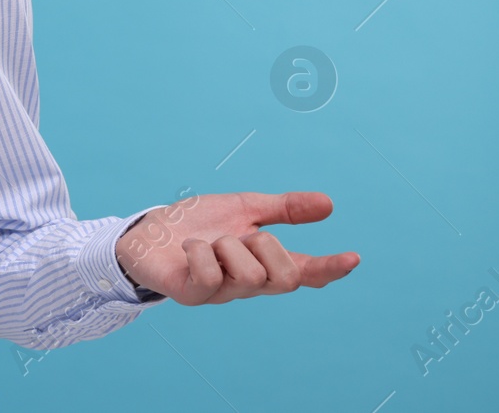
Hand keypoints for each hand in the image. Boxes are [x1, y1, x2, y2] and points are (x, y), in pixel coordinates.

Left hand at [115, 191, 358, 304]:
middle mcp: (246, 284)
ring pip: (250, 275)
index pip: (304, 273)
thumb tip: (329, 204)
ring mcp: (220, 293)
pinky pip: (209, 275)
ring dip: (228, 246)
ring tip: (208, 242)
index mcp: (262, 263)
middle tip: (239, 236)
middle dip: (267, 247)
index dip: (329, 269)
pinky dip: (200, 251)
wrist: (145, 231)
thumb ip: (283, 209)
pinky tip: (189, 247)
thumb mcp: (241, 208)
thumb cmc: (196, 223)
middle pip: (284, 278)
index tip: (353, 256)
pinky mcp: (191, 294)